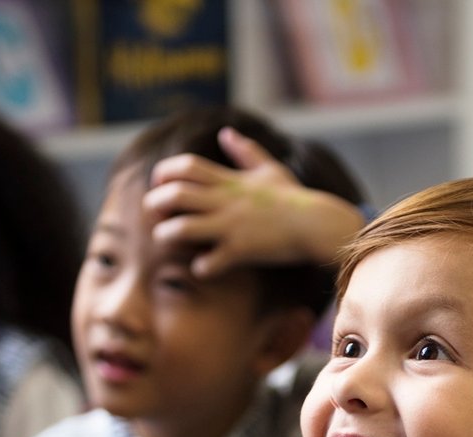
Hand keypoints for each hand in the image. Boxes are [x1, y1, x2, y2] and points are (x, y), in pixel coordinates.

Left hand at [145, 126, 365, 277]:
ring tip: (169, 240)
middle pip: (174, 194)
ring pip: (182, 228)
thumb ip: (245, 151)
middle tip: (156, 216)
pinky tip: (204, 267)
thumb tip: (226, 133)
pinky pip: (209, 263)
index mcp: (229, 181)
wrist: (318, 223)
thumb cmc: (295, 198)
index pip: (185, 166)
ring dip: (167, 235)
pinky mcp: (242, 250)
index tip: (161, 186)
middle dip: (155, 204)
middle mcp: (225, 201)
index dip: (164, 173)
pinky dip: (200, 267)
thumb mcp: (269, 168)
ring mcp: (231, 226)